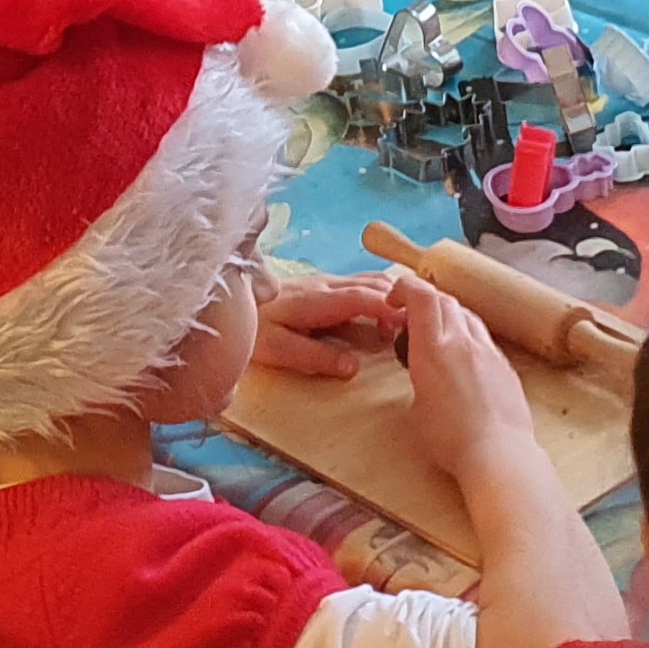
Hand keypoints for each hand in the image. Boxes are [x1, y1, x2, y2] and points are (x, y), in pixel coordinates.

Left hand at [251, 266, 410, 379]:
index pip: (361, 297)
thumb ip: (314, 358)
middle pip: (372, 284)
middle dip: (399, 300)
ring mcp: (324, 281)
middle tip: (420, 325)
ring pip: (368, 280)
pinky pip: (360, 283)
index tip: (411, 324)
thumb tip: (353, 368)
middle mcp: (324, 284)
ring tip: (408, 321)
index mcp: (315, 300)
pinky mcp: (322, 285)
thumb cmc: (253, 331)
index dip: (388, 308)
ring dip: (392, 296)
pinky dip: (381, 293)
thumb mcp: (277, 351)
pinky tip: (387, 311)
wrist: (228, 303)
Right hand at [401, 283, 534, 478]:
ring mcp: (489, 352)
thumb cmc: (452, 441)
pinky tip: (465, 362)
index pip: (421, 297)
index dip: (406, 287)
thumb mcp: (416, 413)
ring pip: (468, 316)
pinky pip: (485, 340)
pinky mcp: (506, 367)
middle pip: (445, 300)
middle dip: (425, 300)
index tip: (395, 297)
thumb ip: (418, 385)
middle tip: (412, 316)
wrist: (499, 455)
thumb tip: (426, 384)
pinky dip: (470, 339)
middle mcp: (463, 342)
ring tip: (439, 336)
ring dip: (450, 317)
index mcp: (433, 350)